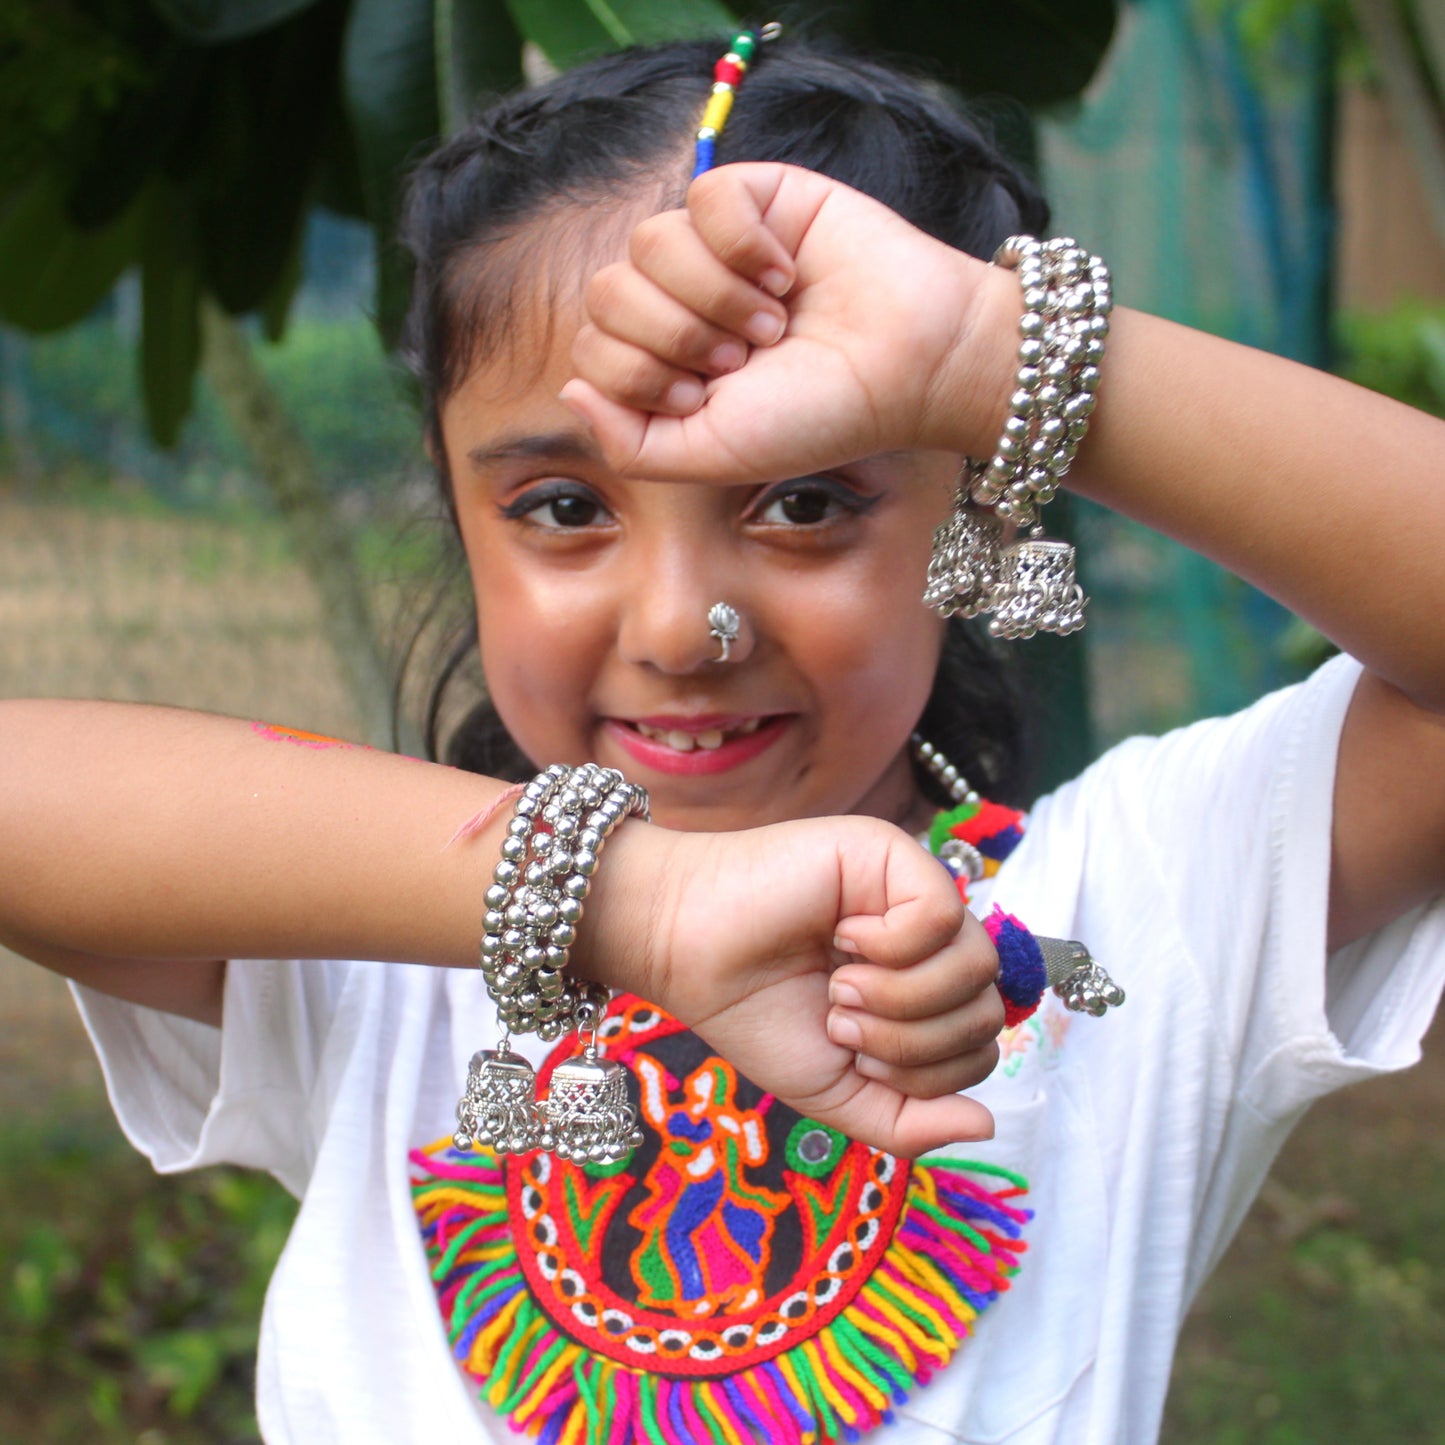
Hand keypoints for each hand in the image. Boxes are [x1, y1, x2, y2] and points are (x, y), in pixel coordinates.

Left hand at [561, 163, 1016, 482]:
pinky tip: (783, 273)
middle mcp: (682, 301)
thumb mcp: (711, 456)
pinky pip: (703, 195)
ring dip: (713, 295)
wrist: (909, 367)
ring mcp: (715, 246)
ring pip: (649, 241)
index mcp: (665, 360)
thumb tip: (571, 387)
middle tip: (743, 360)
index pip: (594, 347)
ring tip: (771, 322)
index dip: (638, 374)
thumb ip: (629, 444)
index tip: (702, 397)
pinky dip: (741, 242)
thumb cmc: (819, 416)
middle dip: (675, 337)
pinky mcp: (756, 196)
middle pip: (608, 292)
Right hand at [595, 815, 1002, 1156]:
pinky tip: (844, 935)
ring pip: (974, 966)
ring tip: (840, 985)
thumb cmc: (753, 1012)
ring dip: (900, 997)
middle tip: (839, 1017)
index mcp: (918, 993)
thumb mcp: (837, 1091)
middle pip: (985, 1012)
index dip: (924, 1072)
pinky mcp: (894, 855)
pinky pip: (943, 914)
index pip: (979, 1048)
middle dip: (910, 1042)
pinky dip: (895, 945)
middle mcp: (926, 942)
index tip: (849, 1048)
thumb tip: (989, 1127)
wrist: (685, 952)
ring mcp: (913, 895)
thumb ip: (909, 1123)